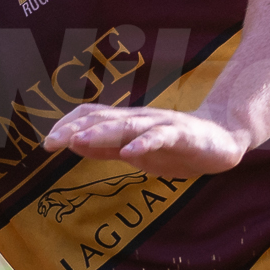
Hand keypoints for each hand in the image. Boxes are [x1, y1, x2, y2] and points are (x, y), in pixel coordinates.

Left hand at [41, 104, 251, 177]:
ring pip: (128, 125)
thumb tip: (73, 144)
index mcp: (127, 124)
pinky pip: (161, 137)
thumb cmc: (175, 147)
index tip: (47, 143)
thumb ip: (106, 148)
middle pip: (104, 118)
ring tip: (79, 140)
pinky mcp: (182, 135)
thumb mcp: (134, 152)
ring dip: (102, 132)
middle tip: (50, 143)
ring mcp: (161, 125)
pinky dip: (144, 144)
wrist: (222, 140)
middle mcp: (141, 119)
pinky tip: (130, 154)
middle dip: (75, 129)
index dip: (68, 125)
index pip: (92, 116)